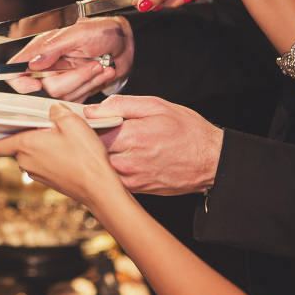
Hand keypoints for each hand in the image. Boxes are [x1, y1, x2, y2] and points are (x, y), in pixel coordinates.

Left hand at [0, 103, 125, 209]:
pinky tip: (67, 151)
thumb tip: (53, 109)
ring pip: (30, 155)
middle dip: (28, 134)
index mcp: (26, 146)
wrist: (98, 187)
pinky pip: (42, 164)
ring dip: (40, 146)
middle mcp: (27, 162)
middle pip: (16, 146)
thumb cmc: (85, 157)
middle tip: (46, 126)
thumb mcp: (72, 122)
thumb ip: (57, 111)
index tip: (4, 125)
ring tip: (60, 138)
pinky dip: (49, 156)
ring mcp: (37, 174)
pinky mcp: (48, 181)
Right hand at [6, 16, 133, 102]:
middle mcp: (49, 65)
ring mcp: (62, 78)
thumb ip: (54, 47)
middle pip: (48, 88)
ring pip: (65, 96)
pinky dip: (94, 86)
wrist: (126, 41)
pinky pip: (79, 99)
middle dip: (74, 79)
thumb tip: (34, 64)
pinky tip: (102, 72)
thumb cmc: (103, 30)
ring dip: (88, 81)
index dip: (20, 81)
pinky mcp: (76, 88)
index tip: (36, 84)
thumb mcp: (79, 32)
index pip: (17, 68)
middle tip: (92, 65)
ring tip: (100, 66)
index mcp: (42, 48)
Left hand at [85, 95, 223, 194]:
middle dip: (89, 142)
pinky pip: (113, 178)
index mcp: (133, 137)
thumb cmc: (187, 130)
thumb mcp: (156, 106)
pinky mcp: (137, 190)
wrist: (212, 161)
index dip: (84, 125)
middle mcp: (129, 162)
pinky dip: (110, 168)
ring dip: (99, 157)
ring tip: (106, 144)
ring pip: (101, 167)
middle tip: (91, 132)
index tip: (83, 120)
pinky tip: (118, 157)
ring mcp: (132, 179)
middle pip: (93, 152)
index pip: (91, 132)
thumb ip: (121, 105)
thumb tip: (93, 109)